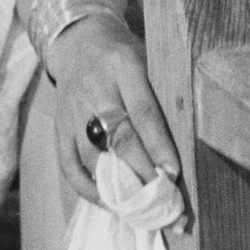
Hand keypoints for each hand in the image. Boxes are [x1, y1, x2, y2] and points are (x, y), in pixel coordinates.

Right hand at [47, 14, 185, 215]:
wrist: (79, 41)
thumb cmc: (125, 55)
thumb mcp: (150, 58)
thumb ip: (163, 91)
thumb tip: (191, 136)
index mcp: (124, 67)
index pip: (143, 112)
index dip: (158, 146)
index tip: (173, 173)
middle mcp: (95, 91)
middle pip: (118, 137)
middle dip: (142, 172)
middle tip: (163, 199)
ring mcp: (72, 112)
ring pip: (93, 156)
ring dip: (118, 186)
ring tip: (142, 207)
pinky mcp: (58, 130)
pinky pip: (70, 166)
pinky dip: (89, 189)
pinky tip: (110, 202)